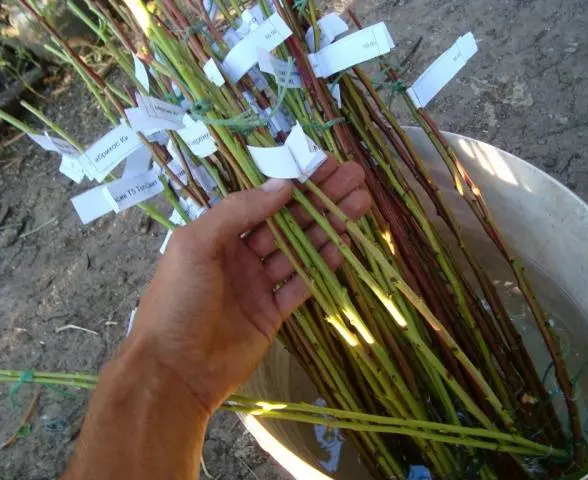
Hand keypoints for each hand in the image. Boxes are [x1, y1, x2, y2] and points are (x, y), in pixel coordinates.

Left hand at [125, 155, 370, 411]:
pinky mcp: (273, 312)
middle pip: (288, 221)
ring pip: (300, 249)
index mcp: (218, 234)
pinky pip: (302, 284)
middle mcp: (241, 255)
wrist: (174, 372)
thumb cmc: (177, 301)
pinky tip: (344, 246)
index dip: (294, 181)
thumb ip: (238, 212)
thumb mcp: (196, 245)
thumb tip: (283, 184)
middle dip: (320, 198)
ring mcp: (259, 284)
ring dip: (328, 226)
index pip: (263, 199)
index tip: (324, 163)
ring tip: (360, 203)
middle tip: (354, 176)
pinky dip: (323, 266)